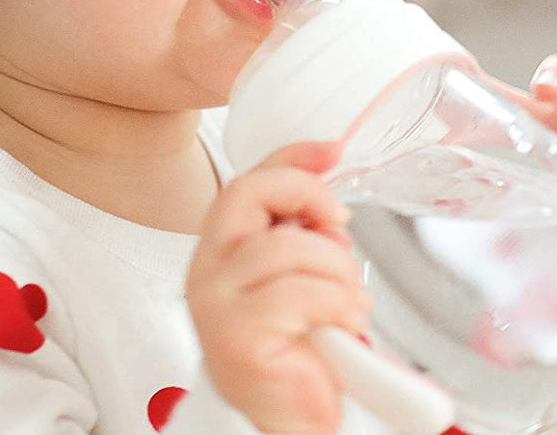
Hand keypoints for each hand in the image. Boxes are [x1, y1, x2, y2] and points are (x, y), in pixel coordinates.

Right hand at [185, 141, 369, 433]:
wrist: (291, 420)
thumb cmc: (297, 350)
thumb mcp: (303, 275)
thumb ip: (304, 231)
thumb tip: (332, 179)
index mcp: (221, 250)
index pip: (248, 180)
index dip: (293, 156)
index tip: (333, 150)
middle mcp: (206, 270)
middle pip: (248, 192)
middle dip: (308, 196)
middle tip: (341, 226)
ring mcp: (215, 303)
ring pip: (286, 246)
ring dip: (336, 268)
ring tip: (350, 299)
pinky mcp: (236, 335)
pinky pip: (299, 294)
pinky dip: (337, 302)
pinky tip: (345, 322)